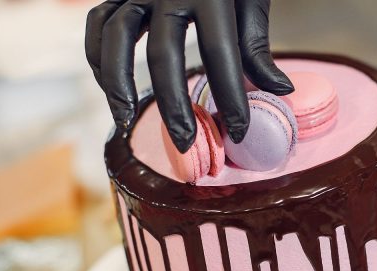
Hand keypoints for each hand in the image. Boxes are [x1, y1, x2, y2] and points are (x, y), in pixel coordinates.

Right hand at [85, 0, 293, 151]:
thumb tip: (279, 92)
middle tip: (185, 141)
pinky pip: (97, 24)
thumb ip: (257, 43)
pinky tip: (112, 89)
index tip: (238, 131)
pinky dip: (98, 58)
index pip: (221, 54)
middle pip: (164, 54)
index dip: (231, 97)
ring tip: (126, 120)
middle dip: (174, 104)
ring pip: (116, 39)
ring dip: (117, 85)